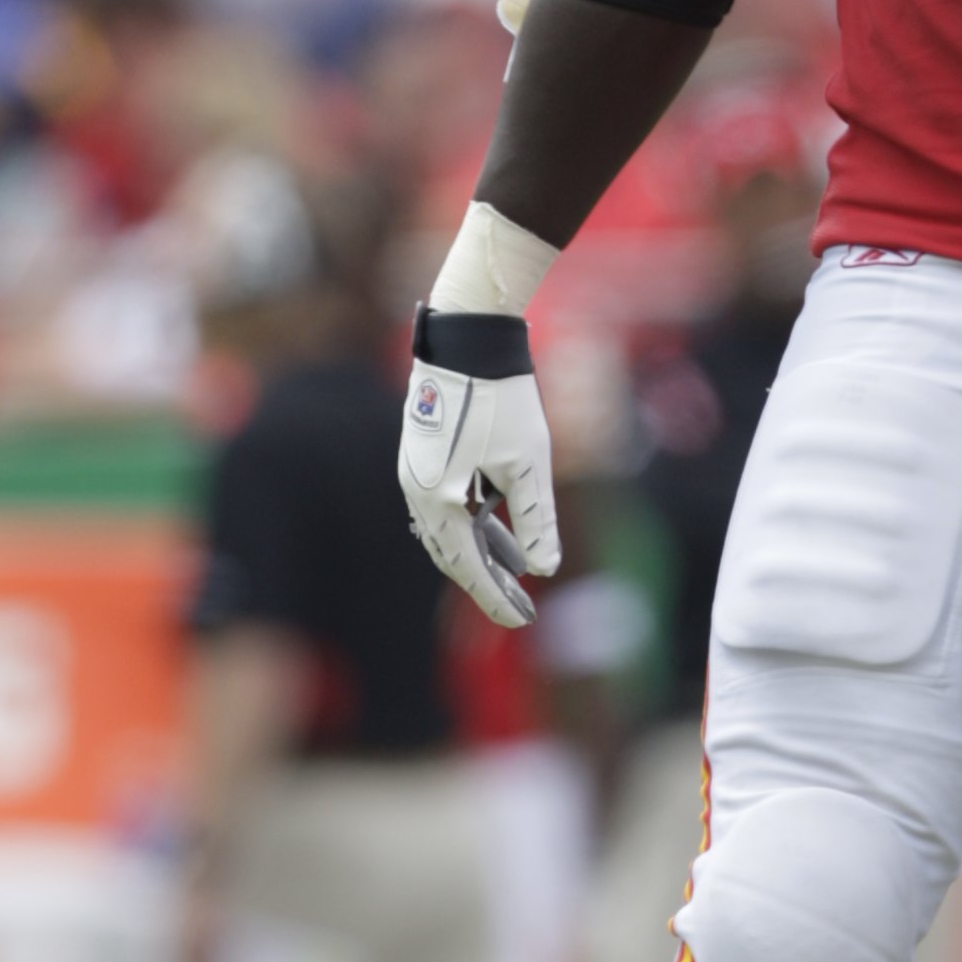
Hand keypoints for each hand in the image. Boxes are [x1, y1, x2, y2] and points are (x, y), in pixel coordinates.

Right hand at [398, 307, 560, 630]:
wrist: (468, 340)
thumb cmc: (502, 398)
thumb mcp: (528, 463)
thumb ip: (535, 518)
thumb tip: (544, 567)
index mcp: (439, 500)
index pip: (467, 565)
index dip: (495, 596)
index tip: (520, 621)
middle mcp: (418, 492)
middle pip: (452, 554)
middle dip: (487, 582)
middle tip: (519, 610)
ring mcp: (416, 474)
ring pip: (449, 530)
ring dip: (481, 553)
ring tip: (515, 575)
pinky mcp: (424, 457)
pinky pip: (446, 506)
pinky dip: (472, 524)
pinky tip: (496, 532)